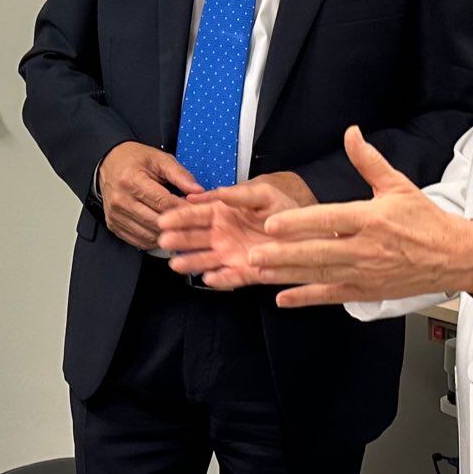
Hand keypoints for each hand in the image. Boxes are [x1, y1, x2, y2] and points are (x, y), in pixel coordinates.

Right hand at [97, 142, 202, 249]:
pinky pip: (138, 241)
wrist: (109, 163)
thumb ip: (180, 175)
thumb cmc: (134, 160)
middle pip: (156, 221)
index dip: (183, 209)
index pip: (163, 202)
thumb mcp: (159, 159)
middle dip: (177, 223)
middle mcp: (121, 200)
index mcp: (132, 180)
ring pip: (148, 235)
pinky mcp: (114, 225)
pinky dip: (154, 240)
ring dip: (166, 234)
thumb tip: (198, 191)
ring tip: (178, 226)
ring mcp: (115, 215)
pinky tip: (163, 231)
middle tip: (191, 222)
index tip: (197, 211)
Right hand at [156, 172, 314, 287]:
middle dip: (179, 240)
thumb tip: (218, 193)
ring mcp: (231, 255)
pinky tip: (209, 278)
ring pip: (206, 260)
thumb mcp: (264, 195)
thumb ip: (241, 194)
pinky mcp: (245, 272)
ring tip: (177, 265)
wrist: (307, 232)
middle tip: (164, 241)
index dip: (179, 216)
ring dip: (191, 262)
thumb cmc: (284, 210)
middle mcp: (222, 235)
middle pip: (195, 238)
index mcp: (223, 213)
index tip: (165, 219)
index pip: (196, 215)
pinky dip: (220, 279)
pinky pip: (230, 277)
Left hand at [250, 127, 472, 306]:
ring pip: (320, 274)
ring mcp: (366, 272)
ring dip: (288, 275)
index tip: (272, 224)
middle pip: (319, 252)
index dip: (299, 224)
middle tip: (255, 254)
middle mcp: (366, 248)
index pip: (329, 221)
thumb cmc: (425, 220)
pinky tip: (284, 299)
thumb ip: (369, 161)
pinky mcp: (367, 290)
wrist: (454, 256)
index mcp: (371, 218)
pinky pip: (332, 295)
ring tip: (260, 272)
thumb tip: (351, 133)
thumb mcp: (398, 185)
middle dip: (284, 254)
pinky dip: (307, 298)